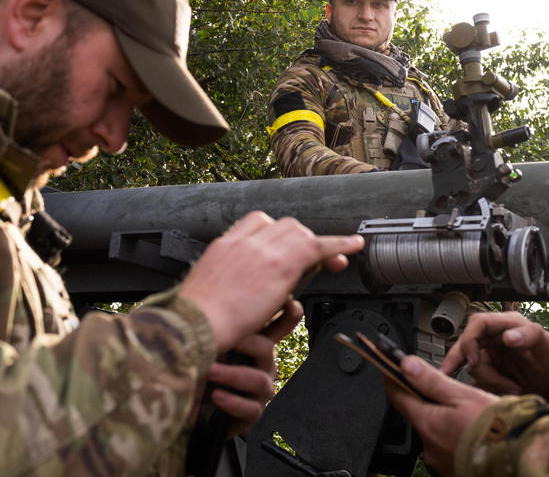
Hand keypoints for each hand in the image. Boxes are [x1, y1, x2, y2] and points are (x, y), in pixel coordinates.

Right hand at [180, 211, 361, 352]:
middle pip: (283, 226)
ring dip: (316, 247)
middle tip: (315, 262)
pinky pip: (318, 247)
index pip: (258, 223)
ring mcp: (263, 250)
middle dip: (301, 239)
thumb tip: (239, 291)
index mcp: (224, 246)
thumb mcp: (206, 292)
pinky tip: (355, 246)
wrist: (193, 325)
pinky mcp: (281, 265)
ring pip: (300, 234)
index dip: (278, 234)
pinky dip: (339, 244)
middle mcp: (244, 241)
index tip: (286, 248)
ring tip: (332, 263)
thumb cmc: (195, 321)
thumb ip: (225, 283)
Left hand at [206, 301, 302, 436]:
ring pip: (258, 380)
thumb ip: (220, 325)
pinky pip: (251, 408)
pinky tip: (216, 396)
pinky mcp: (252, 412)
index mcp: (258, 345)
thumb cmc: (201, 369)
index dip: (289, 315)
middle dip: (246, 343)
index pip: (280, 326)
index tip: (290, 303)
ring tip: (210, 372)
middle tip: (226, 340)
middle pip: (266, 349)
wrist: (191, 407)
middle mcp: (263, 365)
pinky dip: (232, 402)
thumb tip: (219, 295)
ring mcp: (260, 390)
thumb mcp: (210, 343)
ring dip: (232, 375)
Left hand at [386, 356, 497, 476]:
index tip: (388, 367)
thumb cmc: (498, 430)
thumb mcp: (464, 396)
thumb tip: (406, 365)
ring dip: (443, 419)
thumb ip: (432, 381)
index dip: (392, 378)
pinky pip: (448, 447)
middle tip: (439, 386)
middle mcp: (429, 446)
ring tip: (467, 411)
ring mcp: (441, 461)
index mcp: (428, 423)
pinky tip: (472, 431)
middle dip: (424, 399)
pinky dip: (455, 436)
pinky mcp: (454, 470)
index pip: (398, 396)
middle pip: (418, 414)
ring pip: (435, 431)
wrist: (521, 461)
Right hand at [441, 312, 548, 402]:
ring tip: (514, 388)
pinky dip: (490, 388)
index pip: (478, 324)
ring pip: (473, 366)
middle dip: (457, 359)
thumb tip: (507, 336)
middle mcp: (495, 338)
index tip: (474, 360)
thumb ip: (530, 336)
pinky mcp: (492, 373)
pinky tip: (509, 391)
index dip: (469, 340)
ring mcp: (492, 356)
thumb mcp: (547, 347)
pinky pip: (479, 380)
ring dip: (490, 380)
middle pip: (466, 343)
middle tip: (448, 373)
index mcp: (507, 325)